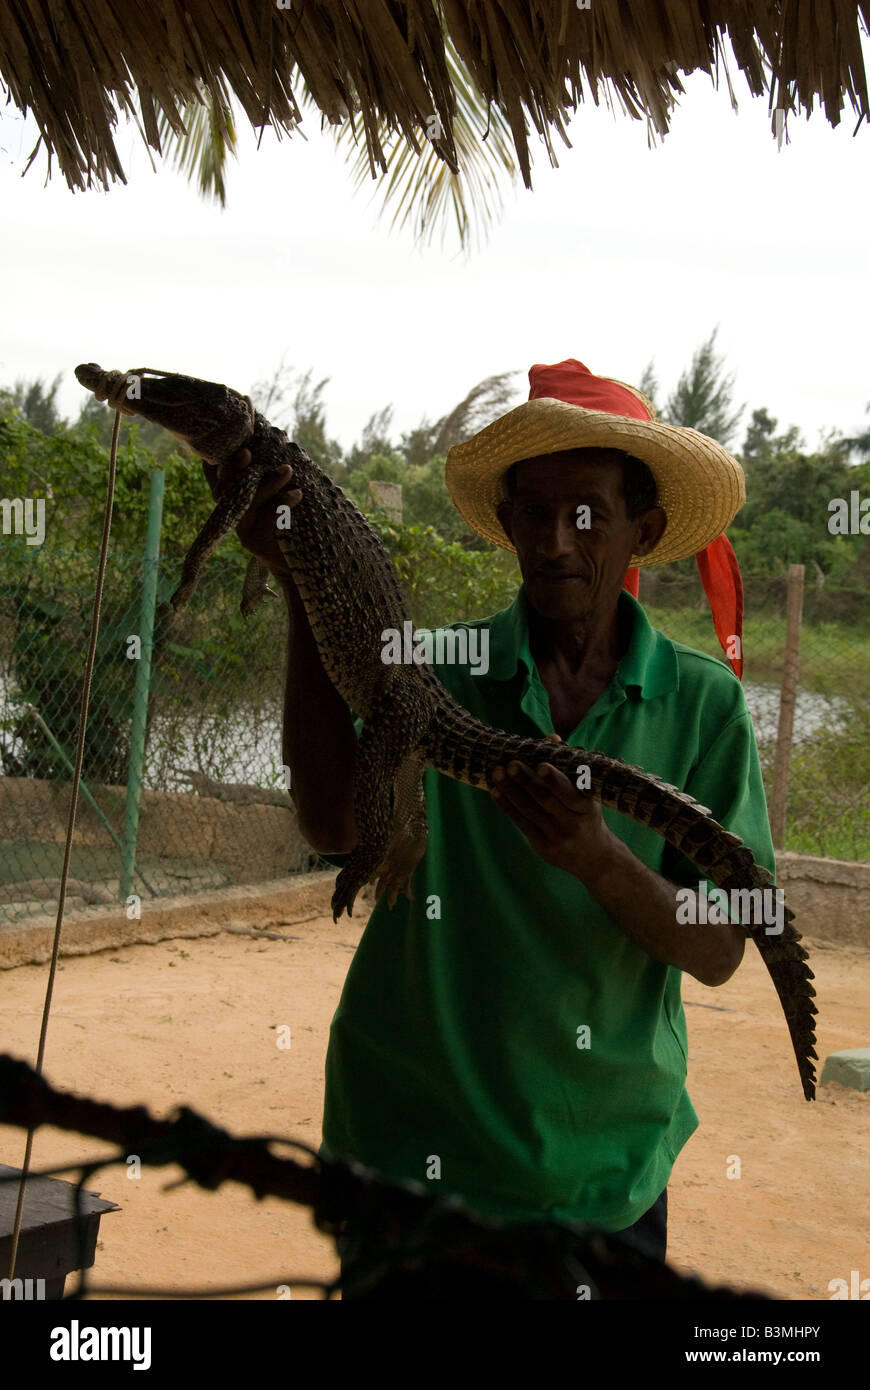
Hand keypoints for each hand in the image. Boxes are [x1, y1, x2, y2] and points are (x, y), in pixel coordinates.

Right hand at [201, 448, 301, 582]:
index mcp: (236, 502)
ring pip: (249, 501)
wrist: (300, 567)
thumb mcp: (279, 501)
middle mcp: (233, 515)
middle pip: (227, 488)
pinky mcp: (255, 542)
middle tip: (246, 452)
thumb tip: (281, 453)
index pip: (218, 479)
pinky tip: (296, 495)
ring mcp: (242, 529)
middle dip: (234, 469)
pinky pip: (266, 519)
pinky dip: (281, 504)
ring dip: (268, 483)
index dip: (214, 463)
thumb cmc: (290, 528)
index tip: (220, 444)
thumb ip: (273, 481)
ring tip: (287, 470)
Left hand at [489, 734, 615, 882]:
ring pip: (530, 811)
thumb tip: (553, 738)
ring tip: (497, 773)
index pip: (570, 794)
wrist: (594, 858)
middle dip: (526, 781)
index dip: (555, 780)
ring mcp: (557, 837)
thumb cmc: (587, 816)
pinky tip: (496, 792)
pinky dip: (508, 807)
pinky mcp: (542, 846)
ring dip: (511, 791)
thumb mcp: (587, 795)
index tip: (541, 764)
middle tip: (510, 763)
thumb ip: (569, 767)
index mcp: (587, 809)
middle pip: (546, 801)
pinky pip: (522, 823)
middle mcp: (573, 824)